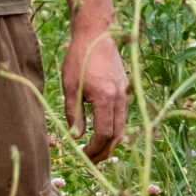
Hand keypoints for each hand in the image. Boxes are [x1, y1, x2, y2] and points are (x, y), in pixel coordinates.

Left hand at [61, 25, 127, 161]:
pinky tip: (102, 131)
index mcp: (105, 98)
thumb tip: (76, 137)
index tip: (83, 156)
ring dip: (110, 142)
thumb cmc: (79, 57)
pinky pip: (122, 115)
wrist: (97, 33)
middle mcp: (120, 98)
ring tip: (96, 151)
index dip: (94, 149)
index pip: (103, 134)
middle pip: (117, 134)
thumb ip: (73, 113)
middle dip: (104, 151)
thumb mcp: (70, 86)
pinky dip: (114, 128)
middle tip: (91, 161)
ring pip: (122, 126)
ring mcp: (125, 93)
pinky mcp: (125, 89)